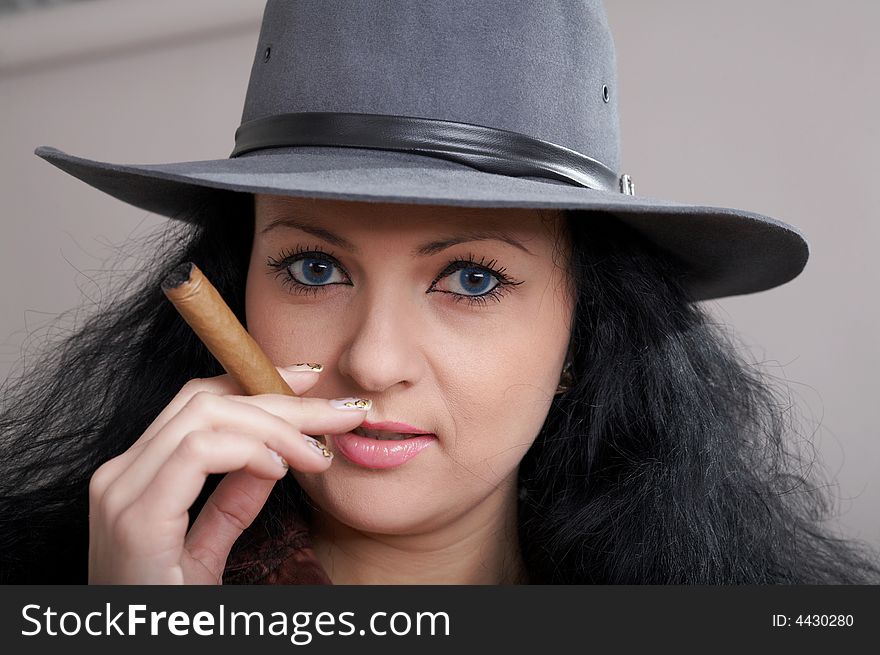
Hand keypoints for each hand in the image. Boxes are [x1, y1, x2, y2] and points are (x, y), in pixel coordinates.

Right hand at [86, 366, 366, 583]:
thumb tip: (271, 457)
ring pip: (205, 415)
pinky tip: (281, 469)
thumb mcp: (205, 551)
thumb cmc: (170, 616)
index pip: (198, 402)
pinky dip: (248, 451)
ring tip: (317, 455)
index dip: (258, 384)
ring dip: (275, 426)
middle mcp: (119, 476)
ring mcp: (121, 493)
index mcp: (135, 478)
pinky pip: (198, 453)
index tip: (311, 383)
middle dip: (282, 399)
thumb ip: (230, 504)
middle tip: (339, 413)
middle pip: (207, 400)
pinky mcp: (136, 519)